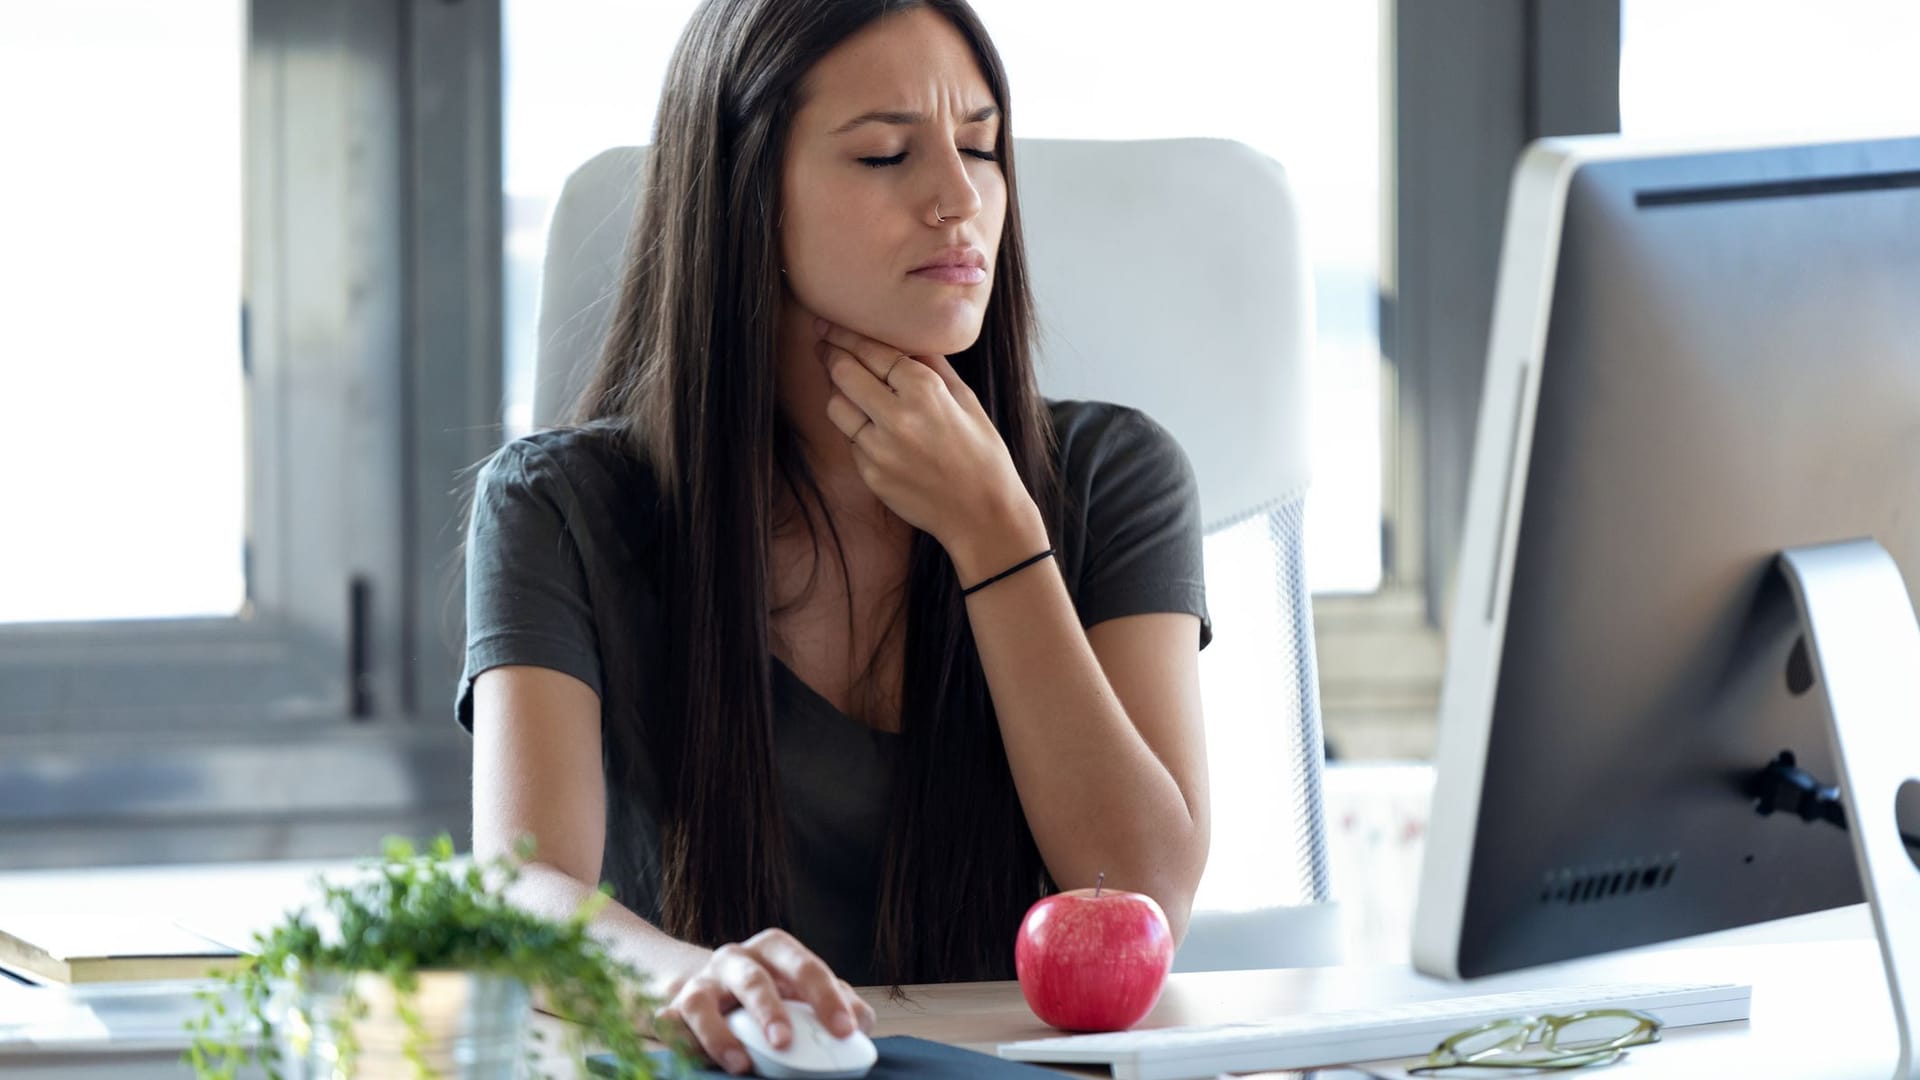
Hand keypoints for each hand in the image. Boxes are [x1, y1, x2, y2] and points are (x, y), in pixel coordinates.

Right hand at [652, 928, 875, 1075]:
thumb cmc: (771, 993)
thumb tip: (863, 1024)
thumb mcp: (803, 992)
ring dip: (721, 1034)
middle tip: (784, 1042)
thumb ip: (836, 1003)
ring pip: (702, 1001)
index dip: (826, 998)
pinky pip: (669, 1024)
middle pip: (753, 978)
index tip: (844, 1030)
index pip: (805, 967)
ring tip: (741, 1065)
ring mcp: (701, 983)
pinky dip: (679, 1041)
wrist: (713, 990)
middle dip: (769, 1010)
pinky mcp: (672, 1009)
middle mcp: (735, 959)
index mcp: (774, 950)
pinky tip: (694, 1058)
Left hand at [814, 318, 1033, 548]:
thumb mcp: (967, 400)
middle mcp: (897, 417)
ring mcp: (879, 449)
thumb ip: (933, 366)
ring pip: (836, 406)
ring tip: (849, 387)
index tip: (829, 324)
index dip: (845, 334)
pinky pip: (851, 440)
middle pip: (843, 372)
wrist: (982, 515)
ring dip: (839, 392)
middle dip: (830, 353)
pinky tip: (874, 430)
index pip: (872, 351)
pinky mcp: (870, 474)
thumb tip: (905, 337)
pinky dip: (858, 430)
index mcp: (925, 390)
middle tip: (823, 345)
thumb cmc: (982, 454)